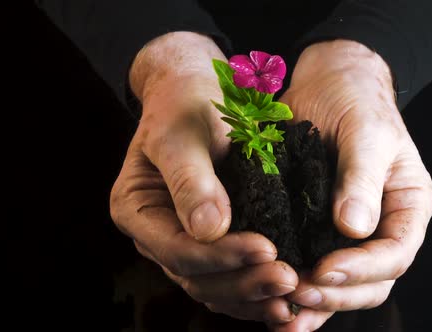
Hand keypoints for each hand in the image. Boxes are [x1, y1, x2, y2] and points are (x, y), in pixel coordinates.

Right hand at [109, 32, 297, 323]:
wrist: (198, 91)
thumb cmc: (186, 101)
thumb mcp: (183, 131)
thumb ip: (191, 178)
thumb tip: (208, 230)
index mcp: (136, 209)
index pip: (177, 248)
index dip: (221, 256)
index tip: (267, 249)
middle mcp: (156, 233)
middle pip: (196, 277)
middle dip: (243, 283)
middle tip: (289, 279)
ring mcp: (182, 241)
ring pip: (215, 287)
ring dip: (254, 296)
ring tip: (294, 294)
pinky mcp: (211, 243)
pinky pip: (230, 278)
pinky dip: (256, 291)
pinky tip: (287, 295)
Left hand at [269, 40, 431, 330]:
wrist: (327, 82)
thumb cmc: (355, 99)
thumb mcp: (365, 131)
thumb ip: (363, 177)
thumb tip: (355, 228)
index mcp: (406, 206)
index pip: (395, 254)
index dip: (363, 270)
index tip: (325, 270)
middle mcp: (380, 227)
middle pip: (370, 282)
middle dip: (335, 294)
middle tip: (296, 292)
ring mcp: (346, 232)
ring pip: (340, 286)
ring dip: (313, 304)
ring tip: (279, 312)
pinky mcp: (313, 228)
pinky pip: (310, 268)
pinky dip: (295, 290)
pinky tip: (270, 303)